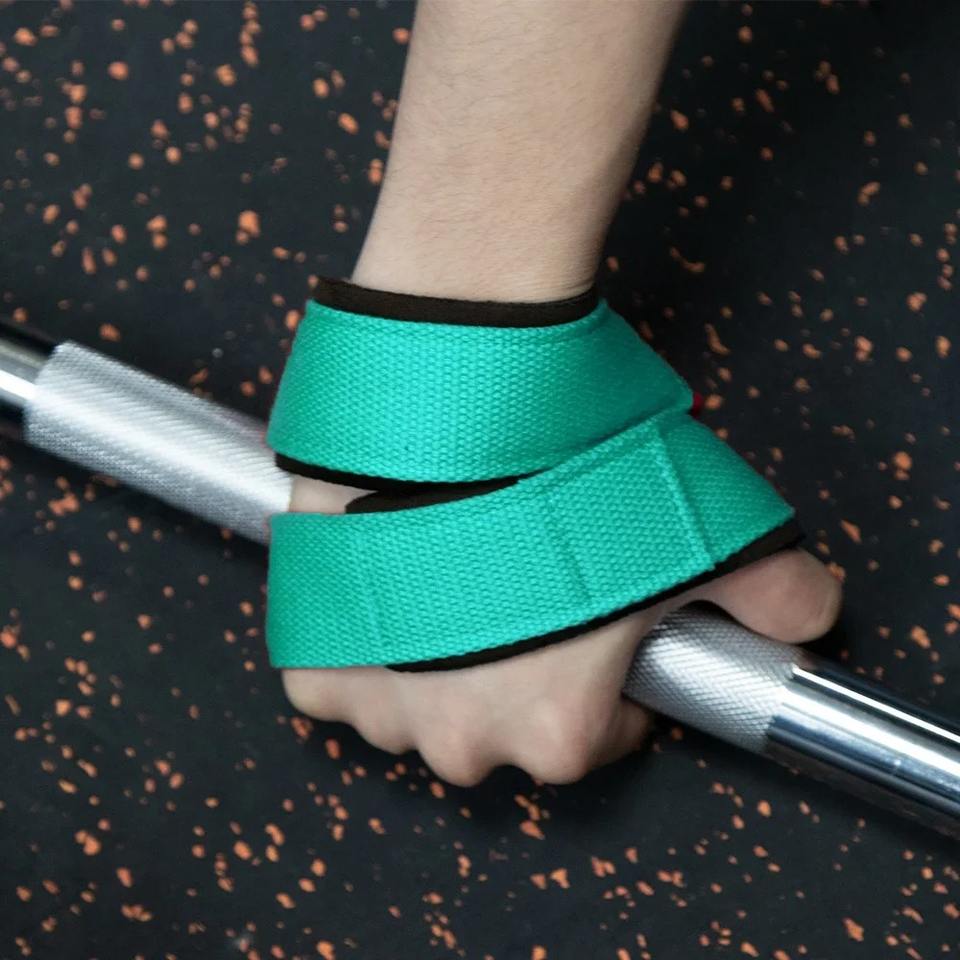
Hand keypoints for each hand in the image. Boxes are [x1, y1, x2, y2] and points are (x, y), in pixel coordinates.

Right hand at [280, 478, 841, 785]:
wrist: (457, 398)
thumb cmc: (573, 469)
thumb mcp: (702, 529)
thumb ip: (772, 589)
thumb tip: (806, 615)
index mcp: (560, 734)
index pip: (594, 741)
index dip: (602, 686)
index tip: (592, 635)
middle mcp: (464, 741)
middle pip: (499, 734)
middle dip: (515, 678)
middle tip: (520, 592)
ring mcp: (381, 705)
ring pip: (416, 713)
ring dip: (434, 665)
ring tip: (453, 577)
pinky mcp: (315, 658)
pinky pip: (339, 682)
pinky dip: (362, 647)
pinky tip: (390, 588)